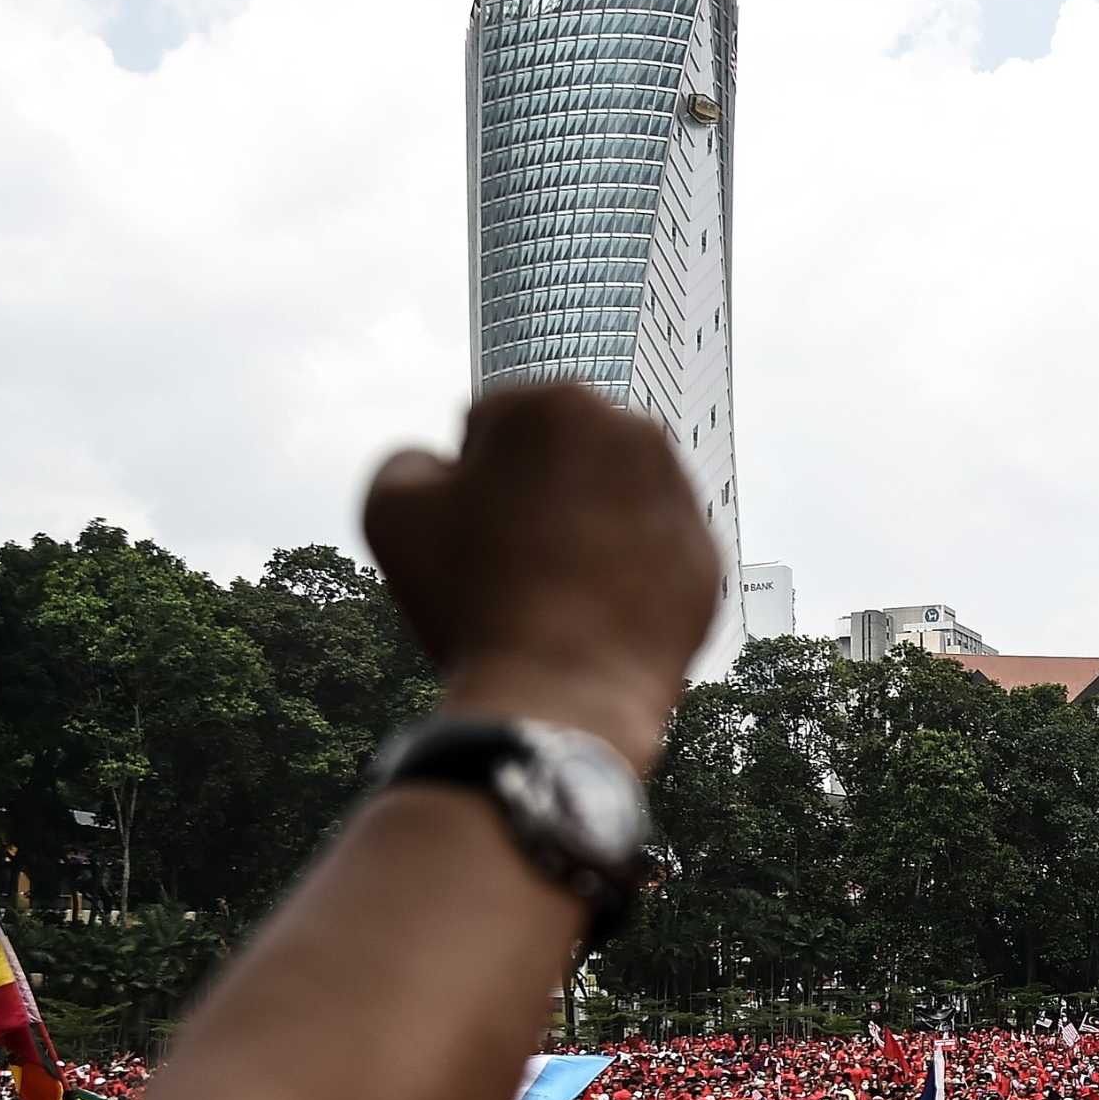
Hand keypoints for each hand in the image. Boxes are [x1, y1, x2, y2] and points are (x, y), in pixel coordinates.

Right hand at [361, 384, 720, 768]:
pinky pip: (649, 557)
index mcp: (558, 402)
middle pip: (559, 461)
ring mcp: (681, 499)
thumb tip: (443, 463)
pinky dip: (625, 576)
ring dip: (583, 530)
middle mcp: (636, 434)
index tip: (471, 534)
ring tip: (552, 593)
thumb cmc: (472, 599)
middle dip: (534, 496)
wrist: (560, 697)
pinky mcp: (707, 561)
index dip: (468, 484)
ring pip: (610, 503)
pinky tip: (595, 616)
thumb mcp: (391, 510)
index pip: (493, 429)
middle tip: (510, 565)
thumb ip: (409, 459)